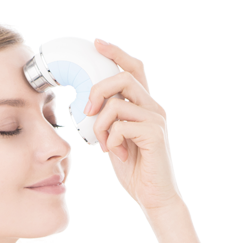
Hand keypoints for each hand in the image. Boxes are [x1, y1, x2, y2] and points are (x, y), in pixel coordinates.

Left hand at [85, 39, 182, 211]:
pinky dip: (112, 141)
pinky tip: (117, 156)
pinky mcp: (154, 135)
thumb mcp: (116, 141)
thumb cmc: (135, 171)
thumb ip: (109, 122)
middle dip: (98, 91)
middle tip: (87, 112)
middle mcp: (153, 108)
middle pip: (123, 78)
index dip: (116, 54)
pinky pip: (121, 126)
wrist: (154, 197)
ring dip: (101, 125)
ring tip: (105, 146)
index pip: (133, 70)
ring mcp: (156, 120)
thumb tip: (91, 108)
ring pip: (117, 104)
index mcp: (145, 107)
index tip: (97, 45)